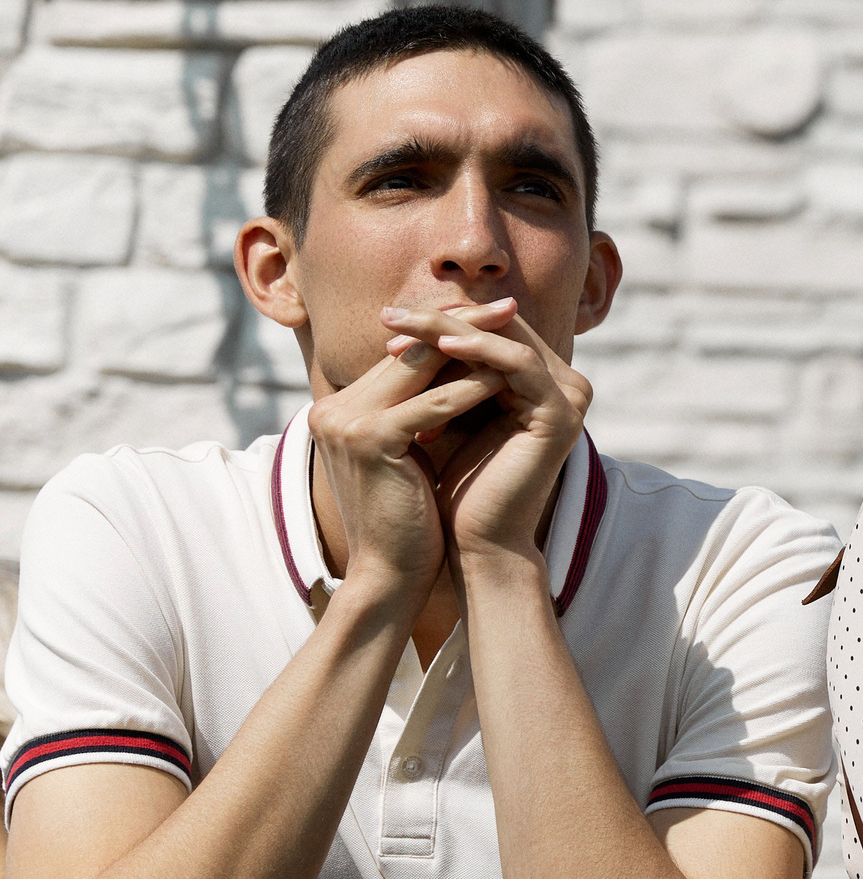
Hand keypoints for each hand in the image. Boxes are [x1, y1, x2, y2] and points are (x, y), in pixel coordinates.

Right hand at [305, 331, 507, 601]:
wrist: (389, 574)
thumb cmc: (408, 519)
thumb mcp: (410, 453)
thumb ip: (418, 410)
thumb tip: (459, 367)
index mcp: (340, 409)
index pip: (401, 355)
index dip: (449, 330)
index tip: (491, 313)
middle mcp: (333, 409)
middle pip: (409, 351)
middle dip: (463, 325)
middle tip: (508, 304)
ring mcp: (344, 422)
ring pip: (419, 369)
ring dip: (472, 347)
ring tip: (514, 330)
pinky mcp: (368, 440)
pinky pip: (431, 405)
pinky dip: (469, 390)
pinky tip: (506, 378)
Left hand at [379, 299, 594, 565]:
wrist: (480, 542)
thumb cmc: (460, 486)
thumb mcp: (449, 416)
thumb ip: (446, 375)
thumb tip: (403, 328)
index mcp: (541, 384)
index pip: (492, 332)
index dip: (441, 321)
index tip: (387, 322)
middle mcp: (563, 386)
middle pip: (501, 329)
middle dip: (442, 319)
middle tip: (390, 314)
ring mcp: (569, 398)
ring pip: (507, 340)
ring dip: (452, 327)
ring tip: (403, 324)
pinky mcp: (563, 414)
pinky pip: (519, 364)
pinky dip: (478, 350)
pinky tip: (437, 346)